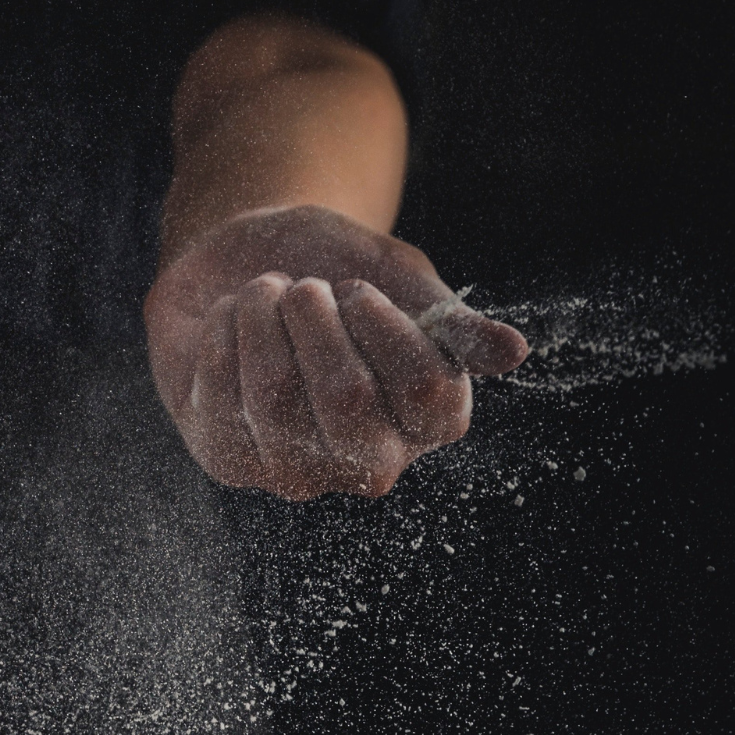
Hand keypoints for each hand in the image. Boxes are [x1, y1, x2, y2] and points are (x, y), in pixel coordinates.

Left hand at [144, 205, 527, 499]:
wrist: (238, 262)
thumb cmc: (329, 268)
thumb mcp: (394, 276)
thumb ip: (447, 319)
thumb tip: (513, 354)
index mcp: (426, 420)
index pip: (429, 392)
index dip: (387, 326)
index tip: (355, 288)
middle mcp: (366, 462)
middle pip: (348, 398)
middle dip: (318, 321)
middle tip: (305, 288)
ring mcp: (295, 471)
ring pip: (276, 395)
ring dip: (264, 319)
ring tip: (264, 293)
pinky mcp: (230, 462)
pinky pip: (220, 395)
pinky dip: (223, 333)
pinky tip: (229, 319)